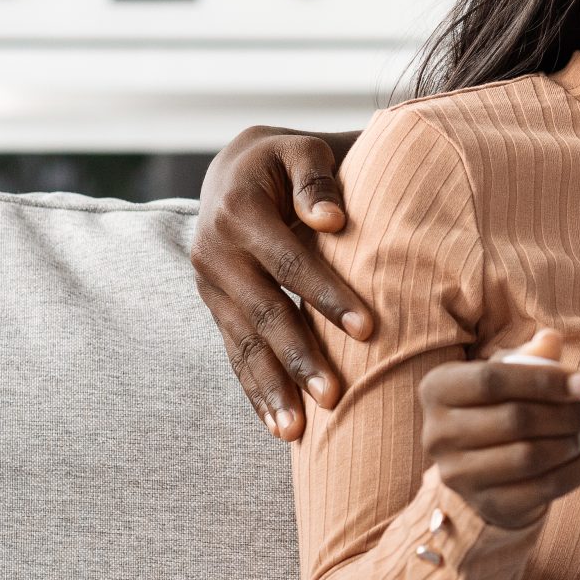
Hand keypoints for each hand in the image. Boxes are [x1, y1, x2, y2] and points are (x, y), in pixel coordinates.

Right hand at [193, 125, 369, 439]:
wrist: (232, 169)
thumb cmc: (288, 160)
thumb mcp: (302, 148)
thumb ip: (317, 178)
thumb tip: (332, 219)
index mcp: (240, 211)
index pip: (289, 261)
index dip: (327, 295)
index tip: (368, 329)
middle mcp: (215, 250)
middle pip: (263, 311)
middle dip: (298, 356)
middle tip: (334, 395)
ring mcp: (210, 284)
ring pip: (243, 342)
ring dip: (271, 388)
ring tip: (297, 430)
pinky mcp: (215, 307)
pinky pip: (235, 354)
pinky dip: (256, 391)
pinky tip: (279, 427)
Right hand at [417, 329, 579, 535]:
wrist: (483, 472)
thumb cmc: (497, 408)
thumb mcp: (506, 375)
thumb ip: (528, 358)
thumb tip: (550, 341)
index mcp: (438, 390)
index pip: (492, 379)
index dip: (544, 380)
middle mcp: (438, 435)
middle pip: (515, 419)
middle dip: (567, 413)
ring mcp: (458, 475)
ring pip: (530, 456)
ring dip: (573, 441)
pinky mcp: (488, 504)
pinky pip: (545, 488)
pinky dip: (579, 470)